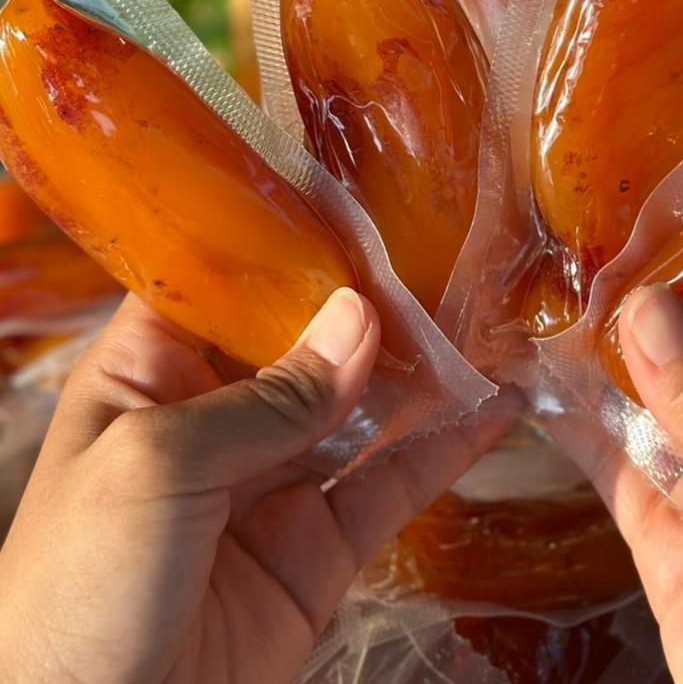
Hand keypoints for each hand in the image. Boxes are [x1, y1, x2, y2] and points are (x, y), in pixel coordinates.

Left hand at [0, 290, 517, 683]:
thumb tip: (362, 317)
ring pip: (360, 407)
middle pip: (306, 341)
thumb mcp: (158, 464)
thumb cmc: (81, 583)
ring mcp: (275, 481)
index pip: (222, 287)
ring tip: (485, 318)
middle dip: (370, 304)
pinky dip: (446, 448)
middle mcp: (217, 416)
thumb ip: (268, 397)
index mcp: (151, 376)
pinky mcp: (321, 547)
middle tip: (444, 253)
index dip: (283, 245)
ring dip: (421, 370)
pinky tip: (495, 408)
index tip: (355, 205)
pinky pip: (391, 484)